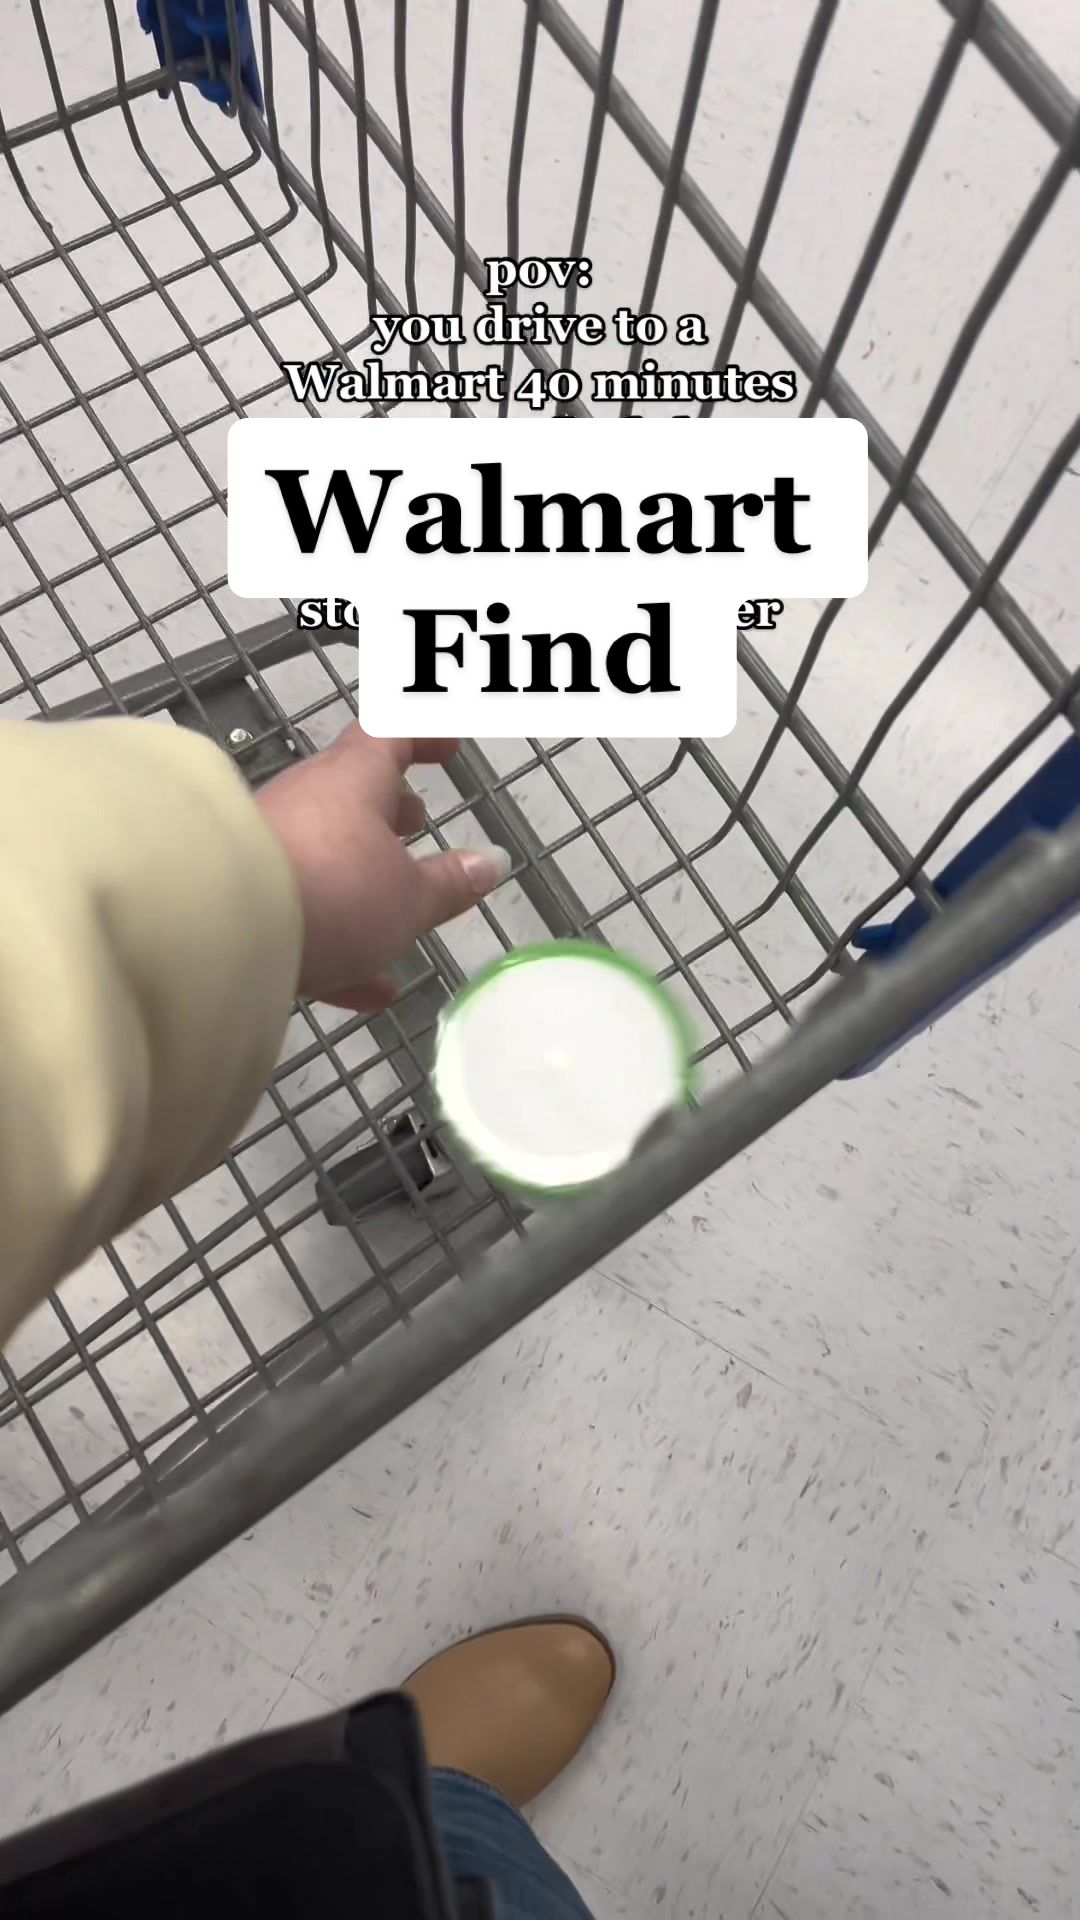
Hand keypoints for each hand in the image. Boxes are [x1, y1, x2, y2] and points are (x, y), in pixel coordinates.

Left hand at [256, 725, 509, 1011]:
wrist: (218, 930)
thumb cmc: (331, 891)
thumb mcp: (409, 898)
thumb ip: (448, 884)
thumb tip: (489, 863)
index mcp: (352, 780)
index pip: (391, 735)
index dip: (423, 735)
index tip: (448, 746)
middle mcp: (304, 802)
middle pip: (350, 793)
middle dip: (386, 808)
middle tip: (416, 822)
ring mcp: (268, 848)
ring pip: (324, 855)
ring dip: (361, 876)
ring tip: (396, 908)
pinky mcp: (244, 899)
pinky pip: (301, 911)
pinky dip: (337, 939)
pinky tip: (367, 988)